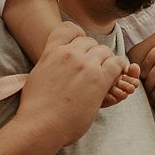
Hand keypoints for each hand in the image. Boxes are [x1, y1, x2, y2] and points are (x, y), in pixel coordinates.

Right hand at [19, 25, 126, 150]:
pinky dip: (119, 68)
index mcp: (52, 52)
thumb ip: (47, 65)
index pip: (68, 29)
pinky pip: (117, 64)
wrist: (40, 125)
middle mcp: (69, 54)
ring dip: (106, 60)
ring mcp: (85, 65)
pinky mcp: (100, 80)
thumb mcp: (36, 77)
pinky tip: (117, 76)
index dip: (77, 36)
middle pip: (89, 41)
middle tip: (94, 66)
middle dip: (93, 52)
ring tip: (105, 73)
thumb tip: (50, 66)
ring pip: (104, 51)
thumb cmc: (35, 109)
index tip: (80, 47)